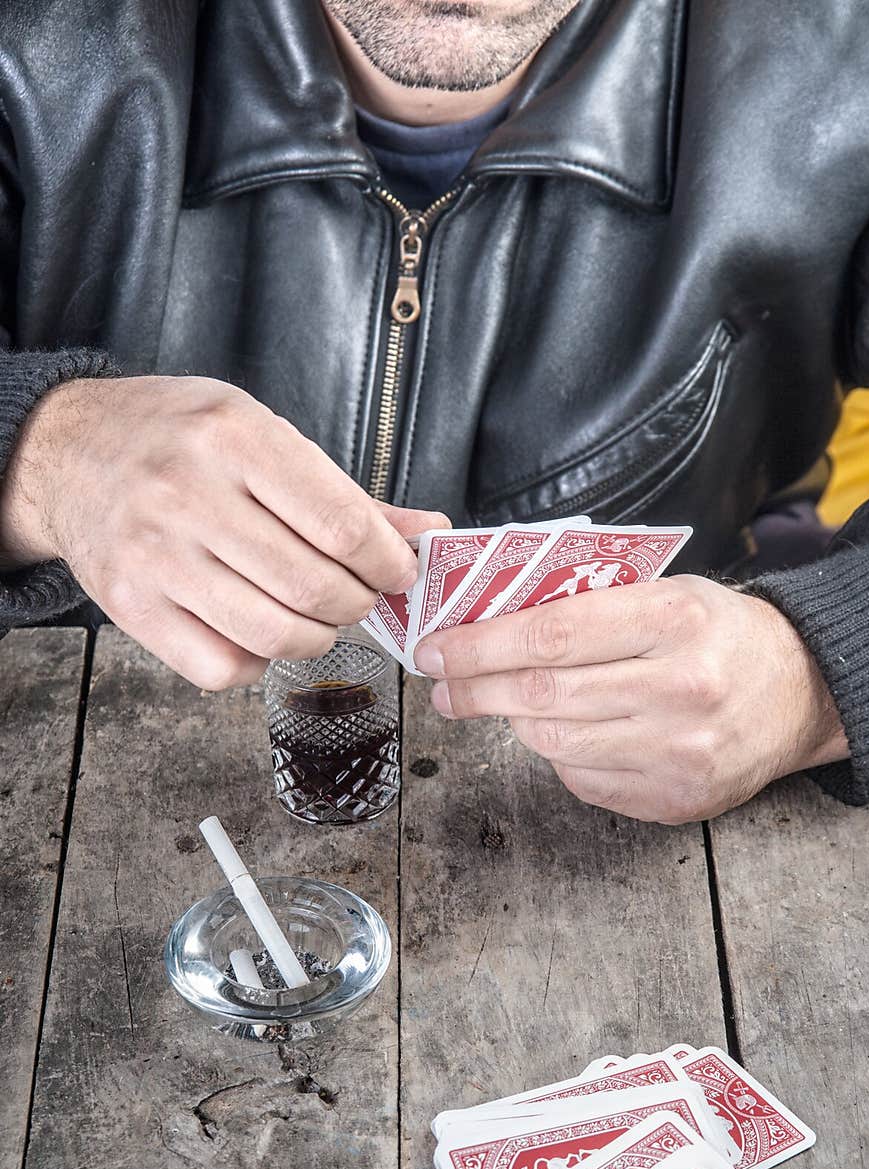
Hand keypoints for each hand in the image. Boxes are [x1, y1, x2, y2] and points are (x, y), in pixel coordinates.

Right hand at [0, 375, 447, 688]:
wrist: (69, 452)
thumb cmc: (179, 438)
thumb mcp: (262, 432)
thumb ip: (345, 493)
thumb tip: (430, 535)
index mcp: (234, 438)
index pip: (341, 525)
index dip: (388, 561)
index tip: (398, 571)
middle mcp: (188, 495)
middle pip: (314, 587)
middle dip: (359, 602)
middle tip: (360, 594)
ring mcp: (155, 557)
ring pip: (274, 635)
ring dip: (318, 637)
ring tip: (318, 615)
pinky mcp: (132, 607)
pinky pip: (222, 666)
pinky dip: (260, 661)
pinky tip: (260, 629)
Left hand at [413, 575, 848, 822]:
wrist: (800, 693)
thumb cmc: (721, 634)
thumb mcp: (666, 592)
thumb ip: (588, 604)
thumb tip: (490, 622)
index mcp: (676, 621)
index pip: (551, 634)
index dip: (480, 645)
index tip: (438, 649)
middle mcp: (681, 690)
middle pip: (543, 693)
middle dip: (475, 688)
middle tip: (443, 684)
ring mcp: (679, 753)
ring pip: (555, 742)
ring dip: (509, 721)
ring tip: (491, 702)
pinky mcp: (675, 799)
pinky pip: (584, 779)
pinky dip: (558, 753)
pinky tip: (558, 730)